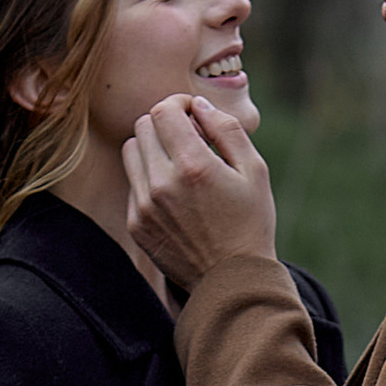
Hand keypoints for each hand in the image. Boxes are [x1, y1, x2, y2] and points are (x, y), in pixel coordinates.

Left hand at [123, 93, 277, 295]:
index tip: (194, 116)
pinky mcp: (136, 224)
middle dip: (165, 123)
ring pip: (131, 150)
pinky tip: (174, 194)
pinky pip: (132, 183)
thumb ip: (226, 129)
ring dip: (152, 147)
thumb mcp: (254, 170)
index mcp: (193, 165)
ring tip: (178, 163)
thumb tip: (197, 104)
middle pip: (143, 125)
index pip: (163, 110)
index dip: (179, 104)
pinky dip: (149, 178)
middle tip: (188, 139)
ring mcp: (145, 206)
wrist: (232, 281)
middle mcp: (162, 183)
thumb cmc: (250, 222)